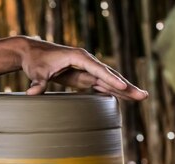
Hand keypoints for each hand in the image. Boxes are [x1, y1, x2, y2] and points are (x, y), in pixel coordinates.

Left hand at [15, 36, 147, 100]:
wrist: (31, 53)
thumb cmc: (35, 61)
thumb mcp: (36, 72)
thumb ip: (37, 82)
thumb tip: (32, 92)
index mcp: (79, 57)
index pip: (99, 69)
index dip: (111, 79)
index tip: (123, 87)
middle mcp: (87, 61)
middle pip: (110, 74)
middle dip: (126, 86)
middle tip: (143, 96)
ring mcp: (87, 69)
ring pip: (108, 80)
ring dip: (124, 90)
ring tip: (141, 98)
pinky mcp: (84, 76)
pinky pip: (101, 84)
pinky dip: (112, 91)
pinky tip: (124, 98)